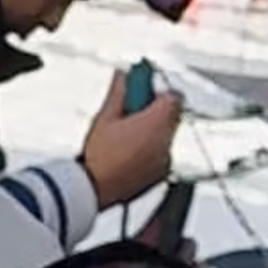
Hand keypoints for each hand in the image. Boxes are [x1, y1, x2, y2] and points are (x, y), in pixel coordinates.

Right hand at [81, 78, 184, 214]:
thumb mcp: (104, 117)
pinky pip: (162, 153)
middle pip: (172, 116)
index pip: (174, 97)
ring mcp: (165, 160)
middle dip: (155, 110)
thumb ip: (119, 93)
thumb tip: (123, 77)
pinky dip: (151, 149)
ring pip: (166, 135)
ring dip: (153, 129)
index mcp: (155, 124)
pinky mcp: (160, 174)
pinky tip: (129, 151)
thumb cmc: (98, 157)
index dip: (159, 90)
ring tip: (126, 134)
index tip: (144, 88)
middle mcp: (165, 142)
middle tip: (132, 110)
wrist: (93, 190)